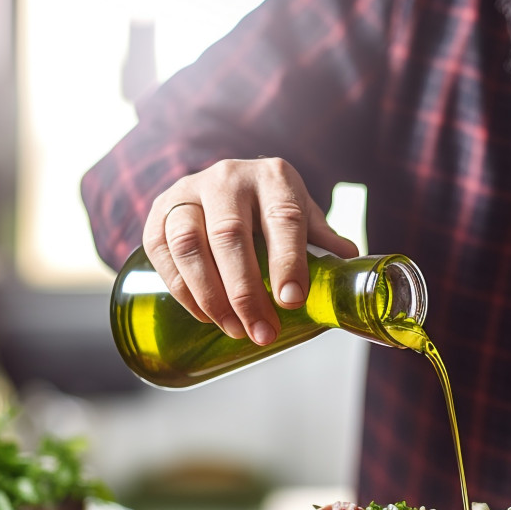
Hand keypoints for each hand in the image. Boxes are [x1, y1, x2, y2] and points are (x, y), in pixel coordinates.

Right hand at [143, 158, 357, 343]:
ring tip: (233, 329)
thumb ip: (322, 238)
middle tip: (261, 332)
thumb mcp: (303, 216)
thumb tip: (351, 262)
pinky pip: (162, 252)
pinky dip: (181, 289)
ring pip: (188, 244)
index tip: (291, 301)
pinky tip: (204, 315)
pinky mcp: (159, 210)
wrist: (227, 183)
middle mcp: (228, 177)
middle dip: (245, 292)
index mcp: (274, 177)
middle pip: (230, 236)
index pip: (282, 218)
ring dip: (209, 295)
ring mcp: (188, 191)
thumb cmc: (271, 207)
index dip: (287, 261)